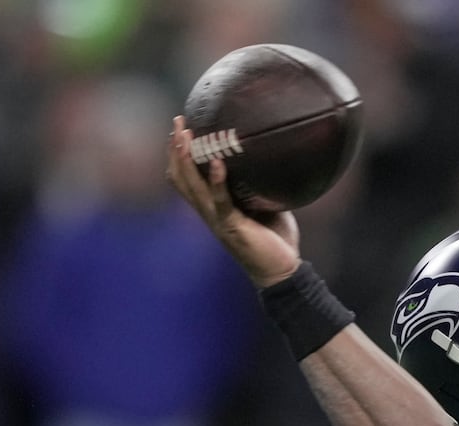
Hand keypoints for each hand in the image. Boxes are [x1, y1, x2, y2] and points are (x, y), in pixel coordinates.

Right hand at [165, 115, 301, 288]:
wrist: (282, 271)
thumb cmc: (274, 239)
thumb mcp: (263, 205)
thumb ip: (258, 185)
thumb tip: (267, 157)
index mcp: (212, 205)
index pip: (185, 176)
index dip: (178, 153)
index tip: (182, 127)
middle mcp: (208, 211)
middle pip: (180, 177)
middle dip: (176, 149)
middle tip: (179, 122)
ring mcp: (217, 219)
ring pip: (192, 186)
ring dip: (186, 159)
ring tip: (186, 135)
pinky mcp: (231, 226)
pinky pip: (220, 201)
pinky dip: (217, 181)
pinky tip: (219, 163)